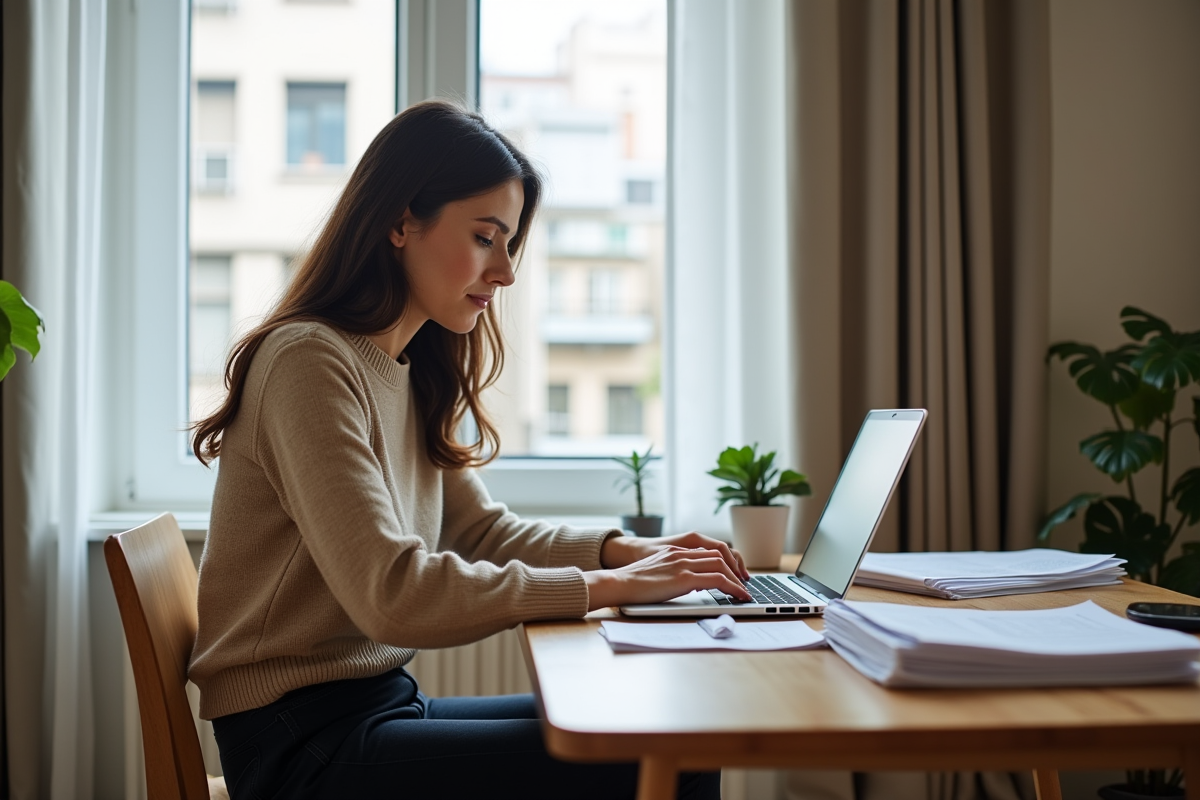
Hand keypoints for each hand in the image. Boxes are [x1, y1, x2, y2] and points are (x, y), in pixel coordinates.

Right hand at [601, 531, 748, 580]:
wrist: (619, 583)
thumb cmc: (631, 582)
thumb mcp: (655, 570)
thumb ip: (671, 570)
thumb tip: (686, 583)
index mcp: (674, 550)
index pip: (707, 551)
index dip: (723, 562)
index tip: (731, 574)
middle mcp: (681, 553)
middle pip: (718, 555)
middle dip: (734, 569)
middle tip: (742, 583)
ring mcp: (683, 564)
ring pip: (722, 566)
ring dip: (737, 580)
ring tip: (743, 592)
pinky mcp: (684, 578)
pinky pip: (718, 580)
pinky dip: (733, 588)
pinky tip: (739, 596)